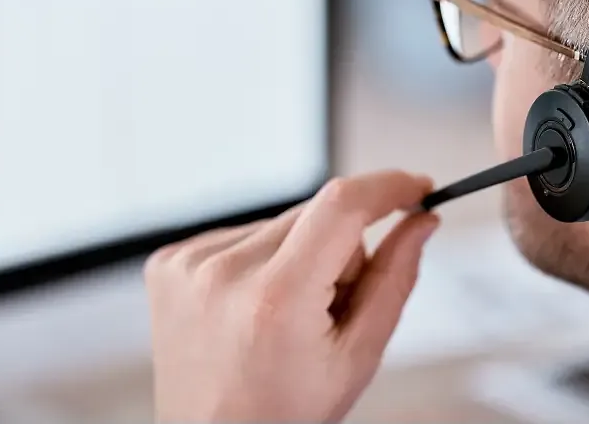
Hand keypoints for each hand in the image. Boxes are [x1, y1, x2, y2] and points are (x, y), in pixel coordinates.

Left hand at [143, 170, 438, 423]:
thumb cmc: (282, 414)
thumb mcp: (356, 357)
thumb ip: (394, 280)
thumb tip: (420, 221)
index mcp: (276, 300)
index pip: (341, 205)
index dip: (387, 187)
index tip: (415, 188)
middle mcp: (224, 273)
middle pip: (314, 215)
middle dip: (340, 247)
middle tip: (330, 305)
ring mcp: (188, 265)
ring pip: (278, 222)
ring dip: (296, 254)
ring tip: (282, 316)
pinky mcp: (168, 262)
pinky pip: (239, 235)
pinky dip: (258, 261)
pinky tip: (252, 307)